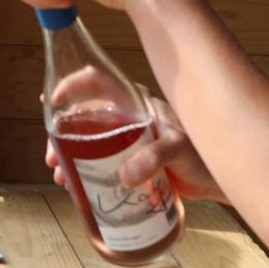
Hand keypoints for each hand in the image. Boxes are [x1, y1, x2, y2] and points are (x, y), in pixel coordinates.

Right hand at [43, 87, 227, 203]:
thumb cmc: (203, 155)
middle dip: (62, 136)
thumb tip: (126, 174)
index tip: (54, 100)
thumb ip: (155, 157)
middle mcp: (126, 116)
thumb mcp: (179, 149)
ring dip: (69, 157)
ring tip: (61, 177)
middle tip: (53, 158)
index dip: (73, 85)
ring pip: (87, 142)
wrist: (215, 180)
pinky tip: (75, 186)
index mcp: (136, 101)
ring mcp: (125, 139)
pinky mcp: (126, 161)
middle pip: (84, 117)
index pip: (99, 82)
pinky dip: (82, 172)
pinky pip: (97, 162)